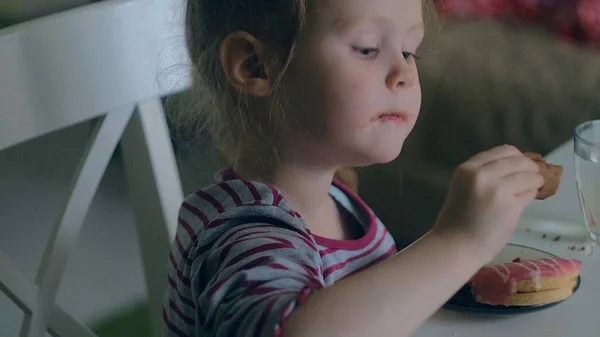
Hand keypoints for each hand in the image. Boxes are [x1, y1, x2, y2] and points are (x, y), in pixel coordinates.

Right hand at [432, 145, 543, 264]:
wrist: (456, 246)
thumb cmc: (457, 220)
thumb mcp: (464, 187)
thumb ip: (483, 175)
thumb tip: (516, 165)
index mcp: (467, 168)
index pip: (502, 151)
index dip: (516, 156)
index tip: (521, 163)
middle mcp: (482, 174)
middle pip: (518, 160)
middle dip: (530, 166)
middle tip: (535, 173)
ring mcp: (497, 189)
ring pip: (528, 176)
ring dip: (536, 179)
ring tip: (536, 185)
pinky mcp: (510, 206)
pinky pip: (529, 193)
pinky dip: (532, 193)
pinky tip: (529, 197)